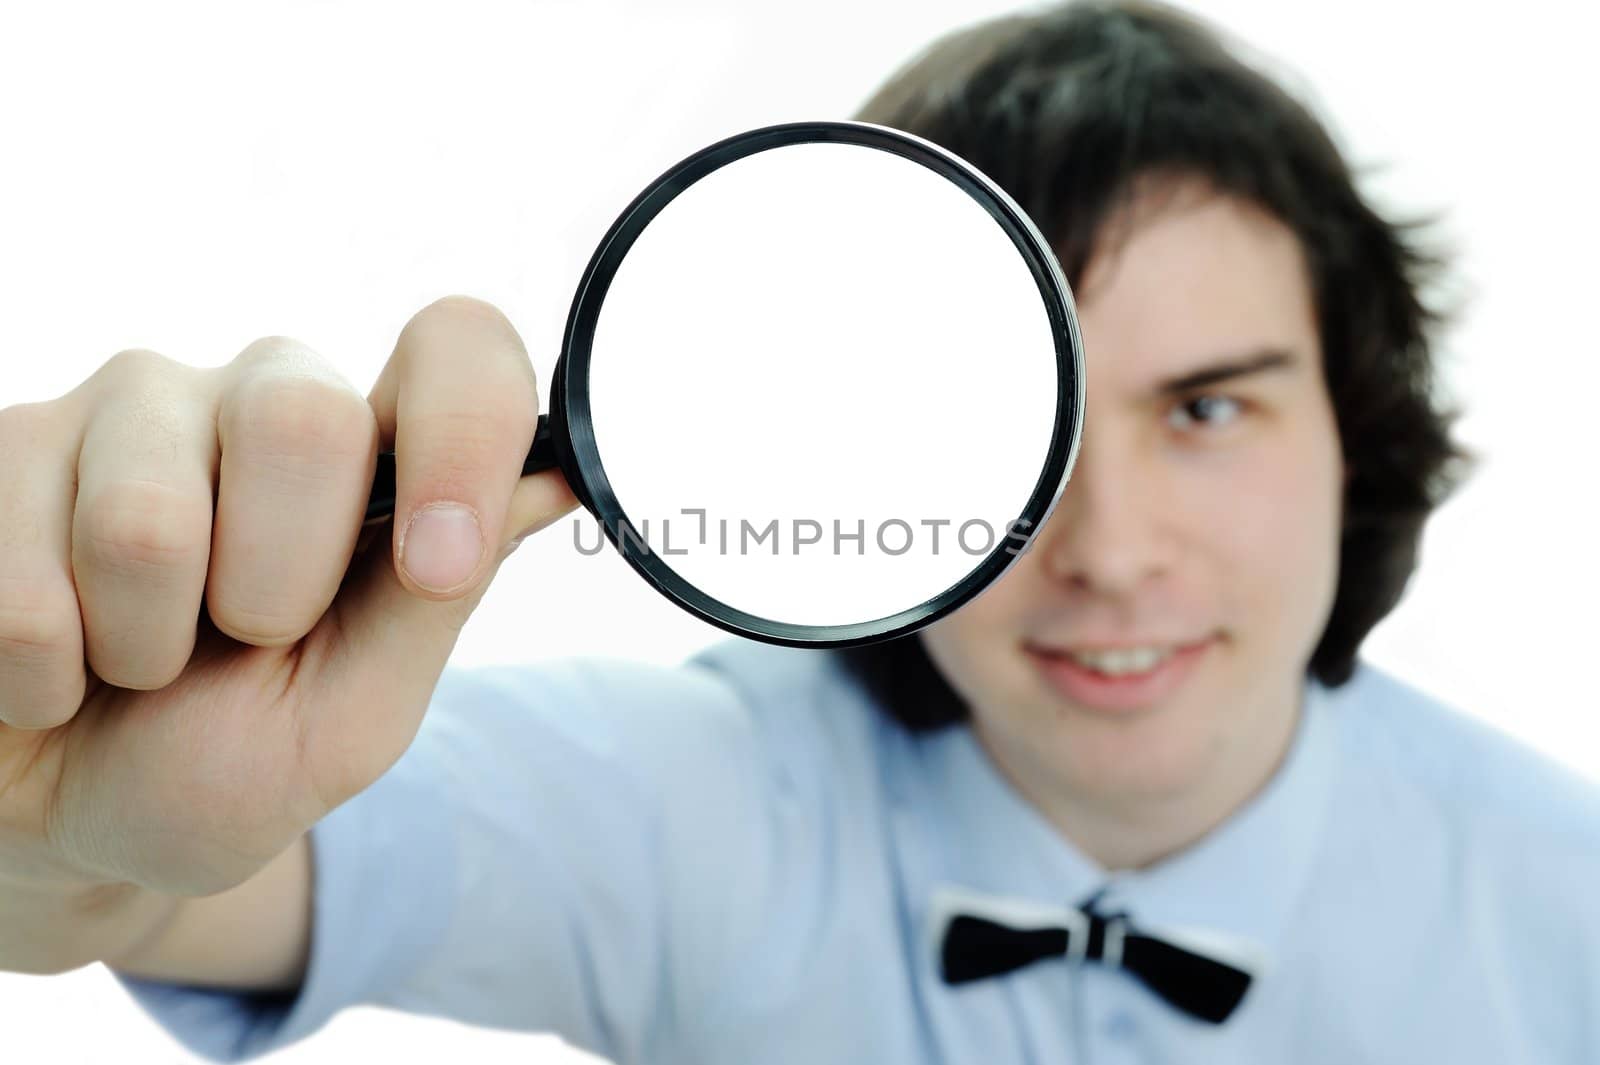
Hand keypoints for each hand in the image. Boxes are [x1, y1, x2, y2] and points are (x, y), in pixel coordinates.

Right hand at [0, 296, 576, 969]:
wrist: (67, 823)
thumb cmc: (225, 765)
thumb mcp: (356, 712)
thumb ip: (441, 594)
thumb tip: (567, 478)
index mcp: (375, 457)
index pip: (459, 345)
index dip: (464, 436)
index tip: (434, 560)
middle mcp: (264, 399)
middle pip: (303, 421)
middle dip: (271, 590)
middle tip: (242, 640)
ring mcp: (128, 407)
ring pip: (145, 515)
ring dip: (144, 645)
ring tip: (138, 659)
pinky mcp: (3, 443)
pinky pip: (25, 573)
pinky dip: (43, 668)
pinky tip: (54, 663)